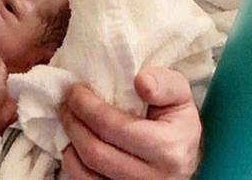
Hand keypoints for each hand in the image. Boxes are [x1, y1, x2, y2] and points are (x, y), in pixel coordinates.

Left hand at [59, 66, 199, 178]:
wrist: (185, 156)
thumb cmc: (177, 121)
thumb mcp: (180, 94)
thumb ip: (164, 83)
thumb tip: (140, 82)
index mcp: (168, 148)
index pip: (116, 128)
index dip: (89, 107)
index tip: (76, 91)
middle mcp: (153, 178)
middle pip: (96, 153)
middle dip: (74, 124)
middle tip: (65, 104)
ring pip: (87, 176)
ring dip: (70, 146)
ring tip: (68, 122)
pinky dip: (74, 166)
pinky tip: (74, 146)